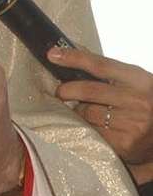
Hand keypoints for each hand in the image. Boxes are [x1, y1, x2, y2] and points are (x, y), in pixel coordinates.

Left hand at [50, 46, 152, 182]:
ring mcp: (133, 124)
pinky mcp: (126, 145)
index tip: (53, 54)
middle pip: (90, 90)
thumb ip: (109, 70)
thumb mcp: (136, 81)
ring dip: (78, 112)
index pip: (100, 65)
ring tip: (80, 111)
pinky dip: (87, 129)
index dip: (74, 58)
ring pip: (89, 114)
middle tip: (60, 91)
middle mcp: (137, 101)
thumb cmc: (148, 102)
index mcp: (139, 79)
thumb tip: (74, 51)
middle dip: (68, 90)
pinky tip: (90, 127)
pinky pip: (95, 133)